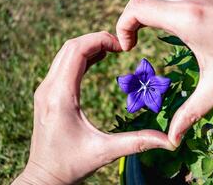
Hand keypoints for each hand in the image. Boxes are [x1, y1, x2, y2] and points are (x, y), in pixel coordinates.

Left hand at [12, 32, 174, 184]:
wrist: (43, 176)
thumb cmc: (70, 165)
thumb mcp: (105, 152)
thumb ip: (137, 142)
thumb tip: (169, 141)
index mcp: (60, 96)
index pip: (76, 51)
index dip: (99, 40)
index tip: (121, 46)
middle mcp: (48, 88)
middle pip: (70, 47)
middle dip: (95, 40)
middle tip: (120, 46)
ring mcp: (45, 90)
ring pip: (65, 55)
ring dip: (88, 48)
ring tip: (112, 50)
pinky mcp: (48, 94)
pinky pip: (63, 66)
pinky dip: (81, 58)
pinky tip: (97, 61)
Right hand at [116, 0, 212, 146]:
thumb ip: (189, 113)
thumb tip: (172, 139)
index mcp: (187, 17)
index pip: (136, 8)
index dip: (122, 27)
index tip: (129, 48)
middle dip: (128, 19)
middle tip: (132, 43)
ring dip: (143, 12)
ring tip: (144, 36)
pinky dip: (158, 8)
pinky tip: (167, 28)